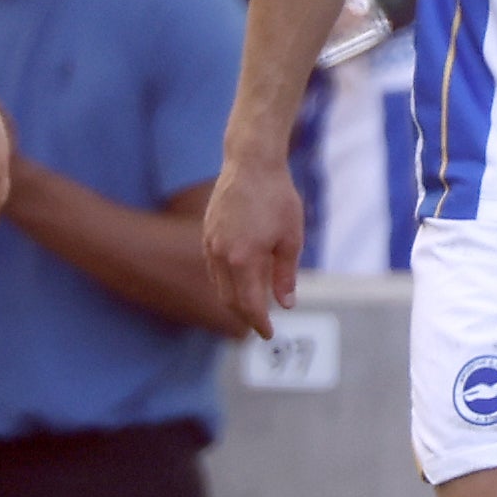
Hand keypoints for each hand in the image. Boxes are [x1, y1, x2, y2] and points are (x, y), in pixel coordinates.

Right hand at [200, 152, 305, 335]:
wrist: (251, 162)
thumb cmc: (277, 197)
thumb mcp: (291, 238)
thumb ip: (285, 275)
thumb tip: (286, 304)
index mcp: (243, 259)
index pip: (249, 305)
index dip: (259, 323)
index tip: (269, 333)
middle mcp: (221, 255)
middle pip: (229, 300)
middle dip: (245, 316)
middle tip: (261, 324)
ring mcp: (210, 243)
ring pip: (218, 284)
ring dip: (234, 299)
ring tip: (251, 305)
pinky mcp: (206, 232)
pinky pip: (213, 267)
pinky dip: (225, 280)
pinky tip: (239, 279)